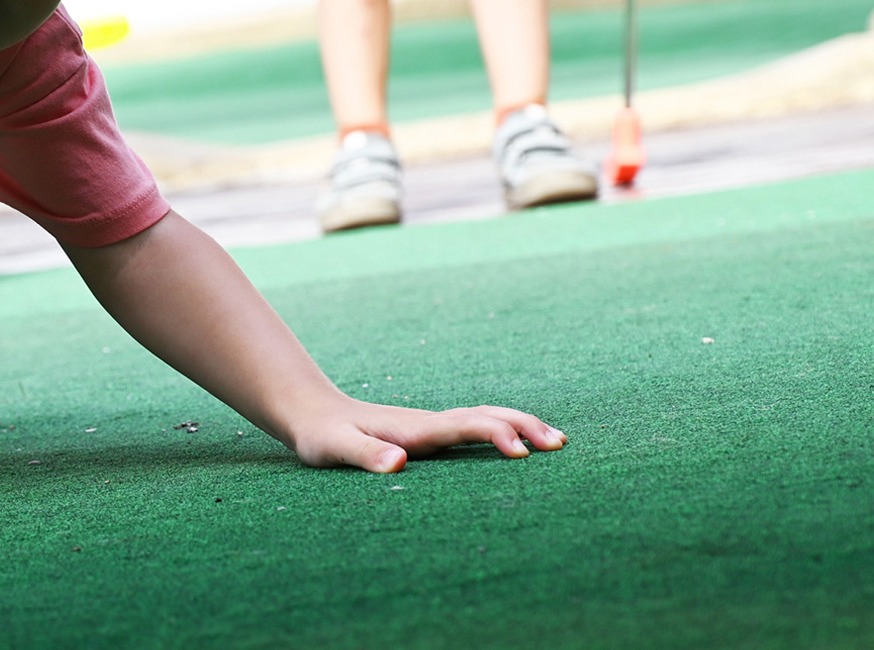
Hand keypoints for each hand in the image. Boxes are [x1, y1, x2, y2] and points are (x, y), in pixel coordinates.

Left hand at [291, 398, 566, 472]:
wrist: (314, 413)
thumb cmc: (323, 435)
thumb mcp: (335, 448)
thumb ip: (365, 455)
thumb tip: (400, 461)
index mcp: (414, 429)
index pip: (463, 426)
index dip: (494, 435)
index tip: (522, 452)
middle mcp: (429, 423)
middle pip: (485, 416)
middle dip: (523, 425)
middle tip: (559, 444)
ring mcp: (432, 426)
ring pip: (484, 418)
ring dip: (520, 425)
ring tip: (555, 441)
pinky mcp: (429, 433)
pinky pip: (475, 428)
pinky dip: (503, 430)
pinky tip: (517, 444)